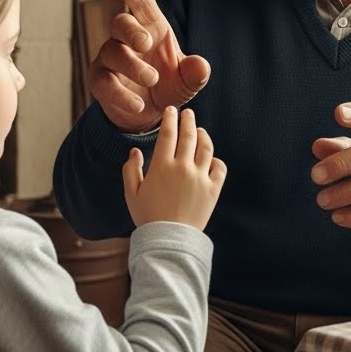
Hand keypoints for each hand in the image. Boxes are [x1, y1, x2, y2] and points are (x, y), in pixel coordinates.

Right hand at [88, 0, 211, 132]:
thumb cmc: (169, 85)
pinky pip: (104, 83)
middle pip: (120, 23)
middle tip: (146, 43)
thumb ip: (195, 73)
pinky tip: (138, 104)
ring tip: (152, 79)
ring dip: (132, 65)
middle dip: (131, 30)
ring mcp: (110, 58)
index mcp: (151, 28)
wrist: (150, 114)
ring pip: (112, 52)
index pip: (141, 5)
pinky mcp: (99, 80)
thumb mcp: (188, 81)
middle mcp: (126, 39)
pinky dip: (121, 94)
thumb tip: (201, 65)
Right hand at [122, 106, 226, 230]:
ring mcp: (200, 178)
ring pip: (206, 148)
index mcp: (162, 166)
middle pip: (189, 135)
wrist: (169, 240)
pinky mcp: (213, 189)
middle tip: (187, 113)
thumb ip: (130, 170)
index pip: (168, 133)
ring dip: (203, 136)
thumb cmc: (148, 217)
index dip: (170, 119)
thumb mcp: (132, 194)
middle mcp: (183, 168)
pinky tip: (210, 158)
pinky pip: (219, 168)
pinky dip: (216, 160)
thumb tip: (135, 151)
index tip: (171, 111)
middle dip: (188, 120)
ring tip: (199, 131)